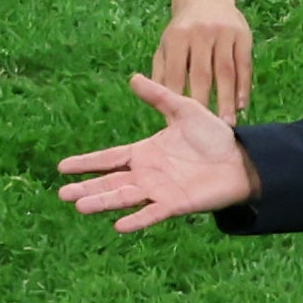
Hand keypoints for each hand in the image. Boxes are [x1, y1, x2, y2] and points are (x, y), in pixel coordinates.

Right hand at [55, 72, 260, 231]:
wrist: (241, 160)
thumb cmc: (214, 137)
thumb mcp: (184, 110)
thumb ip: (159, 97)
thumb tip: (133, 78)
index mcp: (144, 153)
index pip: (108, 158)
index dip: (86, 163)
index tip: (62, 167)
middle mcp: (146, 174)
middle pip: (110, 182)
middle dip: (87, 188)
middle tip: (62, 194)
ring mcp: (159, 191)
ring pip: (124, 197)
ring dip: (103, 202)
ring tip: (80, 207)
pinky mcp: (175, 205)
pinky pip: (152, 213)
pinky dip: (136, 219)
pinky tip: (118, 225)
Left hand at [152, 0, 253, 121]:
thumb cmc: (182, 31)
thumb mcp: (166, 45)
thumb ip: (160, 72)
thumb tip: (154, 104)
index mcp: (177, 37)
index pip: (176, 72)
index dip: (177, 99)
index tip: (178, 124)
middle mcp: (200, 33)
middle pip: (202, 74)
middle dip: (204, 103)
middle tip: (205, 130)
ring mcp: (223, 33)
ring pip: (226, 71)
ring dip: (227, 99)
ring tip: (227, 124)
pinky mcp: (243, 35)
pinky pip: (244, 64)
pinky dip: (244, 86)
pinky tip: (242, 105)